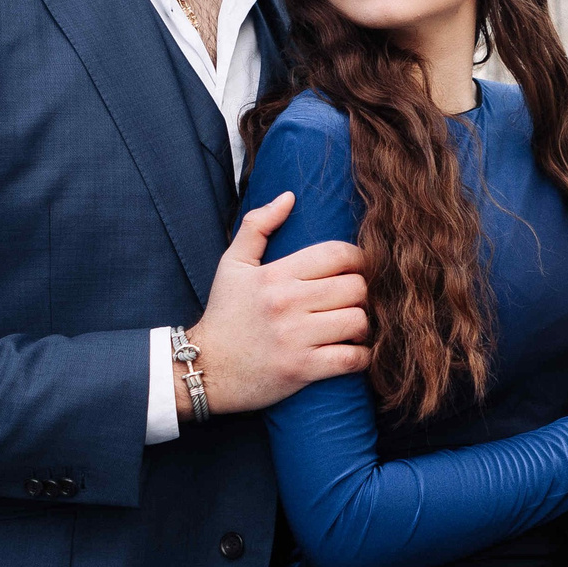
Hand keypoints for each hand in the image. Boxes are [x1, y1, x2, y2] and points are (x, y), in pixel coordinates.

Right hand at [186, 193, 369, 417]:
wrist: (205, 368)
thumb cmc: (225, 315)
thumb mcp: (232, 265)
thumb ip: (257, 226)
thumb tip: (289, 196)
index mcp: (275, 274)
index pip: (337, 254)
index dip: (358, 259)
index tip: (356, 270)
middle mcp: (287, 303)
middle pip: (356, 287)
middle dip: (361, 293)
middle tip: (352, 301)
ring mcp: (295, 338)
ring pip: (358, 321)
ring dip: (362, 325)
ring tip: (352, 327)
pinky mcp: (301, 369)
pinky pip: (351, 358)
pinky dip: (361, 356)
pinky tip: (353, 352)